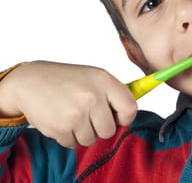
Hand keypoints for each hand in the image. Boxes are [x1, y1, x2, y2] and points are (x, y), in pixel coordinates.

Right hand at [0, 61, 136, 147]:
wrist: (31, 81)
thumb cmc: (67, 80)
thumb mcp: (94, 76)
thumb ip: (113, 93)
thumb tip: (131, 113)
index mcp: (104, 80)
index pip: (130, 108)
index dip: (126, 117)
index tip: (118, 117)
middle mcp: (92, 96)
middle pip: (109, 130)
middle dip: (101, 127)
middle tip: (90, 116)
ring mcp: (76, 113)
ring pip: (91, 139)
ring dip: (83, 132)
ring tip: (73, 115)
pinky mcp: (60, 128)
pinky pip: (73, 144)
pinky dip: (68, 136)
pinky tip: (62, 119)